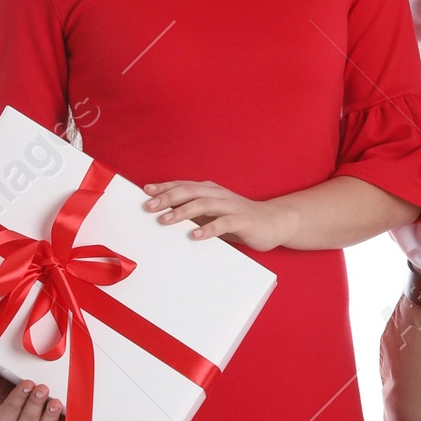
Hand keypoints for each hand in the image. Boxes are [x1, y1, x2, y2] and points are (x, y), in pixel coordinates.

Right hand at [0, 367, 62, 420]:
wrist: (23, 389)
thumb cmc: (6, 386)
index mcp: (4, 416)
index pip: (9, 410)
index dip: (18, 398)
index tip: (27, 383)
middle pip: (27, 419)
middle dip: (35, 404)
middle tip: (42, 388)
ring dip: (50, 414)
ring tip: (55, 402)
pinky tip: (70, 418)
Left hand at [142, 179, 284, 248]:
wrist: (274, 222)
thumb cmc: (239, 219)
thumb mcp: (214, 214)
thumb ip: (194, 213)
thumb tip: (166, 217)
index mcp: (211, 191)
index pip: (184, 185)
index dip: (165, 187)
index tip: (146, 191)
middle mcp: (219, 195)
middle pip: (190, 191)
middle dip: (168, 197)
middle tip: (150, 206)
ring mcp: (231, 206)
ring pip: (204, 204)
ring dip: (183, 211)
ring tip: (165, 220)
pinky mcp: (242, 220)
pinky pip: (224, 223)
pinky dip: (209, 228)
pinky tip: (196, 235)